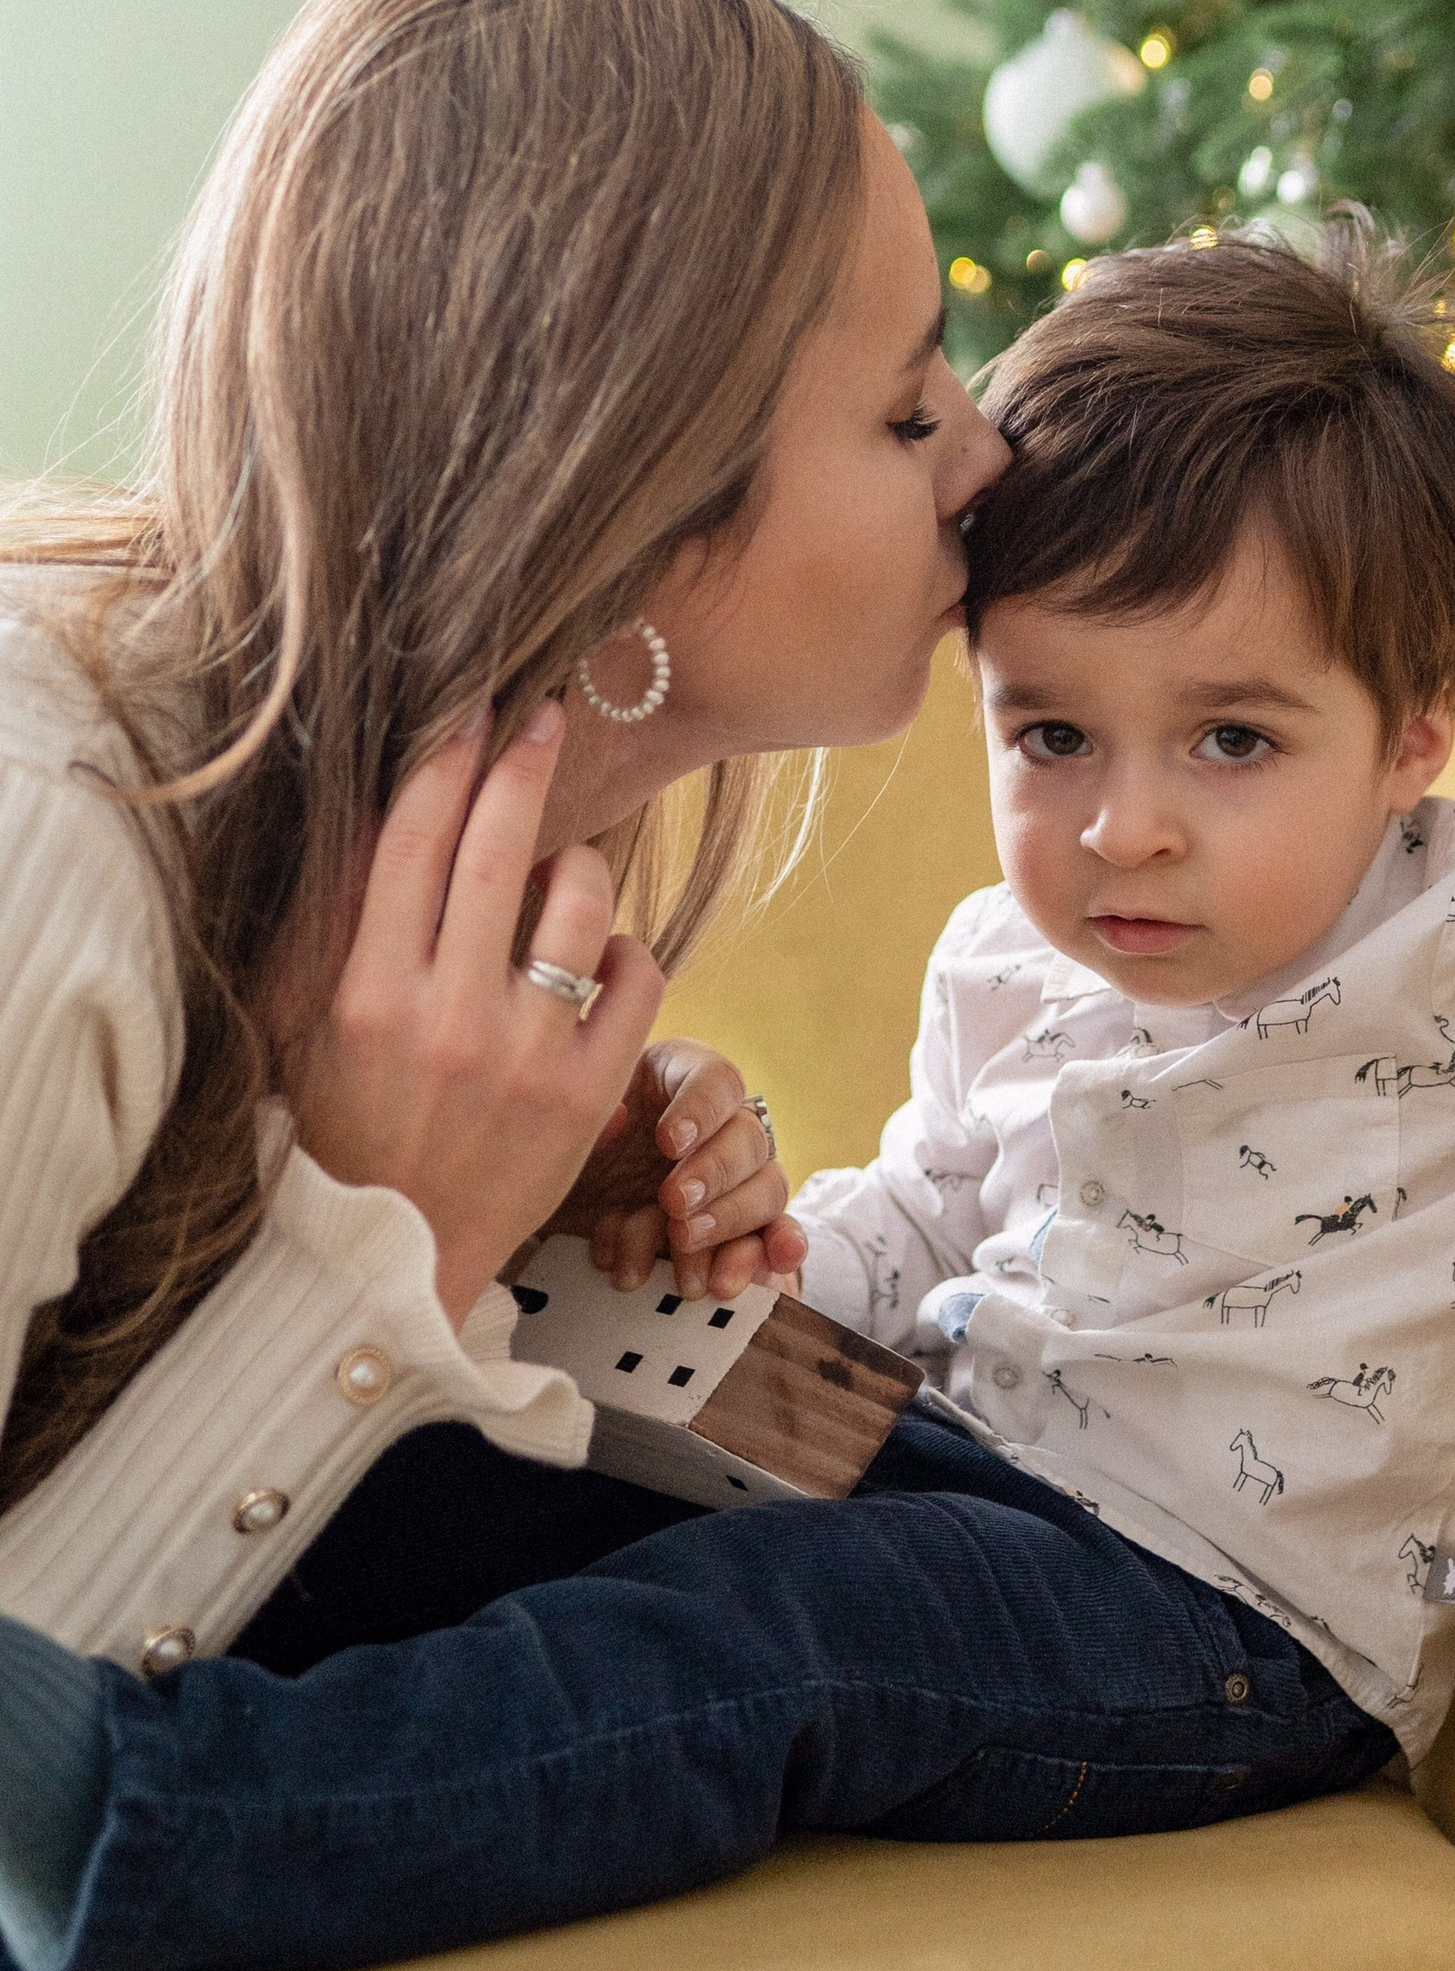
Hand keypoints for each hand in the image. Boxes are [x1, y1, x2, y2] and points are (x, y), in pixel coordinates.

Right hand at [288, 706, 664, 1331]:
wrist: (391, 1263)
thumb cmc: (339, 1131)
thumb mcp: (302, 1031)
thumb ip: (322, 930)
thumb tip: (352, 816)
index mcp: (367, 995)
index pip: (411, 845)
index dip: (445, 763)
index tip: (469, 707)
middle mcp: (448, 1018)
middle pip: (499, 851)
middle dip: (523, 764)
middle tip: (542, 712)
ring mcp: (529, 1058)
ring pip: (581, 903)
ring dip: (579, 866)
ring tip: (562, 873)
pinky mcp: (590, 1096)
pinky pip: (637, 977)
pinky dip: (625, 950)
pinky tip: (598, 956)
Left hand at [555, 1040, 807, 1301]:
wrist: (539, 1209)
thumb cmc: (555, 1151)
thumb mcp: (558, 1128)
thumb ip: (588, 1119)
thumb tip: (622, 1119)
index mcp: (677, 1077)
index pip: (716, 1079)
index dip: (701, 1109)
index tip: (668, 1142)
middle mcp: (716, 1123)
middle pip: (748, 1137)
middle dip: (713, 1175)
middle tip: (674, 1205)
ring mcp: (732, 1178)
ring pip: (767, 1187)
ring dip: (731, 1223)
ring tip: (683, 1256)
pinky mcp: (738, 1227)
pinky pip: (775, 1233)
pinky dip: (777, 1248)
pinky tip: (773, 1263)